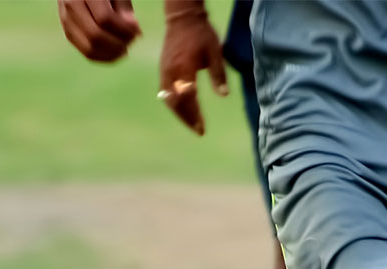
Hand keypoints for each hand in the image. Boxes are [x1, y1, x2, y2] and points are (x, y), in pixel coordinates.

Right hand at [58, 0, 140, 62]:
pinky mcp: (68, 32)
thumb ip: (124, 8)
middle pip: (95, 36)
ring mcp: (66, 21)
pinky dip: (104, 56)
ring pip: (89, 48)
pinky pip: (86, 52)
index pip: (104, 19)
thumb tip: (135, 32)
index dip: (123, 30)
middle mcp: (70, 6)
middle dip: (117, 44)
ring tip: (125, 49)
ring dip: (111, 54)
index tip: (137, 31)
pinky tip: (117, 53)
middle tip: (132, 41)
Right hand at [158, 6, 227, 135]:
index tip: (202, 127)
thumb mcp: (215, 52)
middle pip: (175, 104)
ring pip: (168, 100)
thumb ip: (218, 74)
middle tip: (198, 130)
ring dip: (180, 114)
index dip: (195, 115)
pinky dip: (174, 105)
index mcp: (185, 68)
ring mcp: (164, 73)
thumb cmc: (201, 34)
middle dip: (187, 119)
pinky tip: (182, 110)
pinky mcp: (162, 71)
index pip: (188, 98)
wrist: (182, 19)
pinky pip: (165, 94)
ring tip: (191, 123)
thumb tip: (224, 95)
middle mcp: (171, 73)